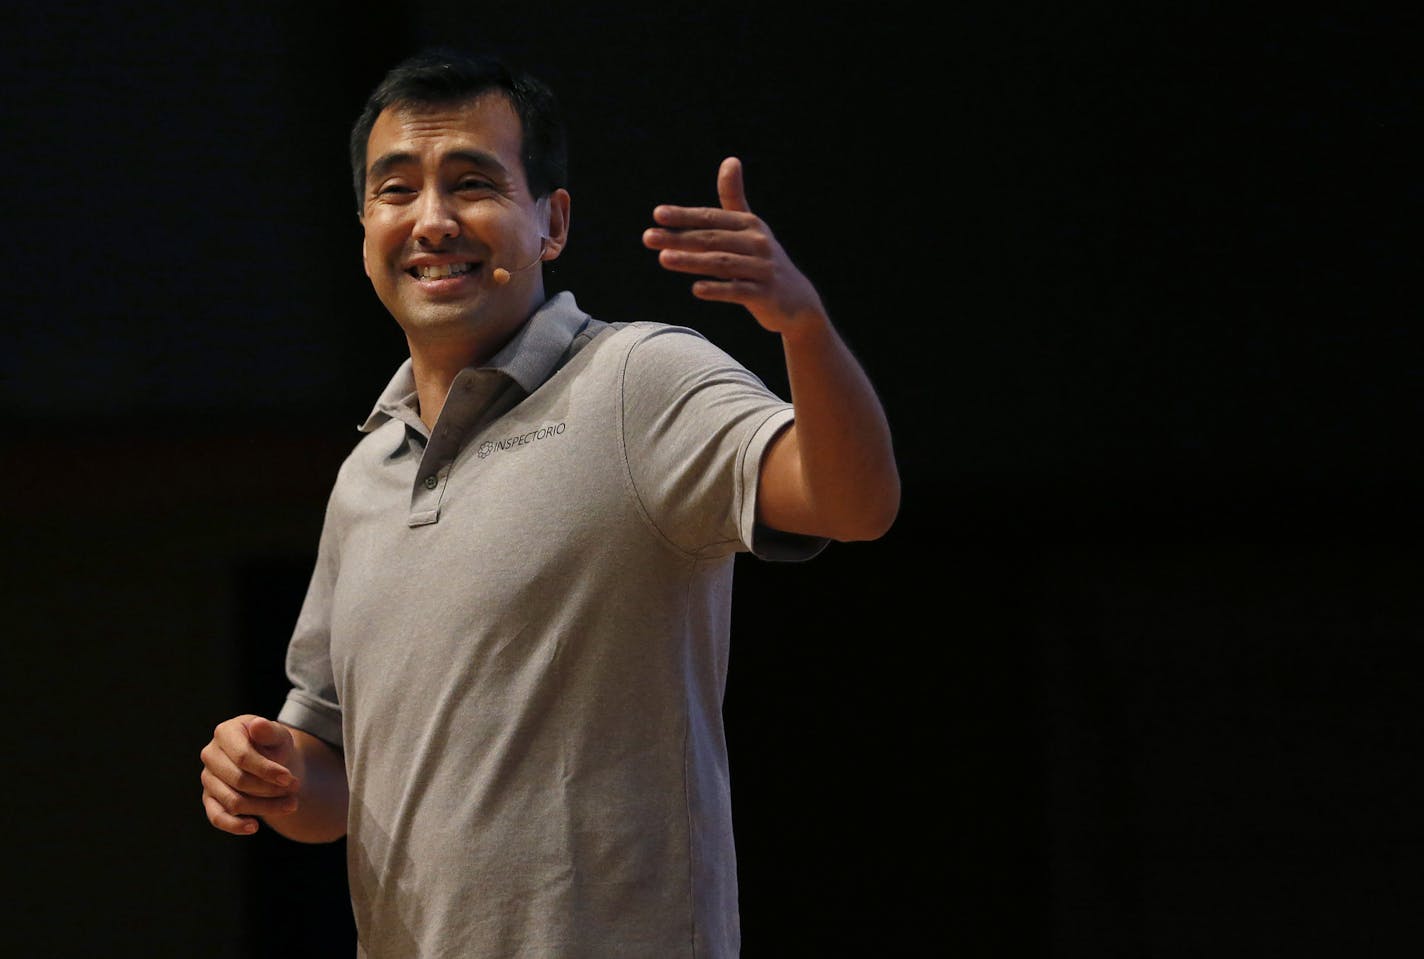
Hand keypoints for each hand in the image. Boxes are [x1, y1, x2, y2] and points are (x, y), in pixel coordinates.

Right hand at [199, 715, 301, 834]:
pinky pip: (216, 817)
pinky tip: (254, 827)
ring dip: (265, 807)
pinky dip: (235, 825)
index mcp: (225, 732)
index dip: (267, 770)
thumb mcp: (279, 735)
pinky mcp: (209, 798)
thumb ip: (270, 731)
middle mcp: (211, 754)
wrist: (271, 759)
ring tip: (292, 804)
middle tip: (296, 789)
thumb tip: (258, 725)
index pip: (242, 757)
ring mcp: (208, 778)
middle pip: (239, 781)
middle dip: (270, 789)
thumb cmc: (273, 744)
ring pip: (233, 802)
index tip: (290, 779)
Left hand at [643, 157, 825, 335]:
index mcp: (750, 224)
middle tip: (648, 237)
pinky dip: (717, 290)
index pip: (711, 218)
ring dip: (692, 261)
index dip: (684, 216)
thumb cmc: (763, 259)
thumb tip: (730, 159)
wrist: (796, 300)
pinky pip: (738, 291)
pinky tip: (696, 289)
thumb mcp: (751, 227)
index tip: (657, 214)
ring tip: (663, 258)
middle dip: (679, 237)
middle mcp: (757, 243)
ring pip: (722, 263)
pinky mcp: (765, 294)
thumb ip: (734, 197)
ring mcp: (762, 269)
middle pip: (712, 239)